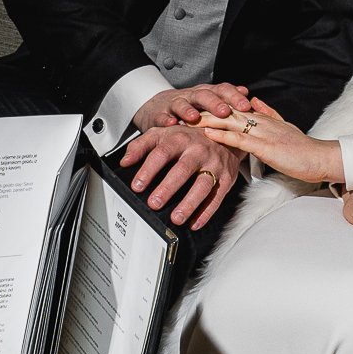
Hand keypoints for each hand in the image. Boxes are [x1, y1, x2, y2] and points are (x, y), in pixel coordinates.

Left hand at [118, 124, 242, 229]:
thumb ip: (141, 145)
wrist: (224, 130)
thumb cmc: (189, 136)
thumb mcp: (163, 133)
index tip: (138, 185)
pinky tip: (195, 223)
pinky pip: (217, 197)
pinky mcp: (226, 177)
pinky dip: (206, 212)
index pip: (161, 153)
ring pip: (203, 184)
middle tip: (155, 203)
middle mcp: (198, 150)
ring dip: (190, 203)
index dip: (148, 170)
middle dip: (168, 187)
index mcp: (180, 138)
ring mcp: (214, 164)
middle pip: (183, 169)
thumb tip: (125, 161)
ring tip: (176, 218)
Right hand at [133, 82, 250, 132]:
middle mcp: (192, 96)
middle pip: (204, 95)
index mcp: (207, 94)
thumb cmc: (190, 108)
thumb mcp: (209, 103)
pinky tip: (171, 124)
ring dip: (188, 110)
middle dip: (215, 103)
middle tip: (224, 111)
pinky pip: (162, 116)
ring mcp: (174, 104)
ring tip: (195, 118)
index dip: (234, 97)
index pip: (223, 90)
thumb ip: (229, 101)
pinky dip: (166, 120)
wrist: (158, 107)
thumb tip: (251, 98)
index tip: (246, 105)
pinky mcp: (159, 114)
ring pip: (182, 104)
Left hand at [200, 99, 342, 185]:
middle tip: (182, 109)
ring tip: (187, 118)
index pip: (234, 109)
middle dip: (204, 110)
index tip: (195, 107)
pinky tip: (208, 134)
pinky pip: (240, 139)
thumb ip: (269, 114)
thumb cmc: (304, 151)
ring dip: (207, 119)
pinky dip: (223, 135)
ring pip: (230, 121)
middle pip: (227, 112)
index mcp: (264, 119)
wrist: (321, 159)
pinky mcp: (266, 146)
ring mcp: (264, 132)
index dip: (213, 108)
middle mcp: (262, 122)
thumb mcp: (284, 128)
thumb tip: (255, 101)